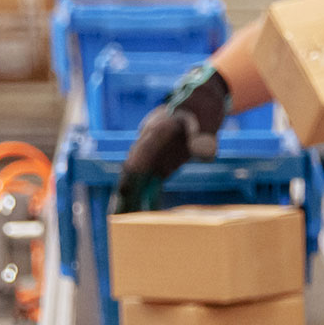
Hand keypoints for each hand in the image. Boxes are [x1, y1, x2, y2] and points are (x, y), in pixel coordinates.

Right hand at [118, 67, 229, 209]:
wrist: (200, 100)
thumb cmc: (201, 108)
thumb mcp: (206, 118)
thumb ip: (204, 136)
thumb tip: (206, 154)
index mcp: (155, 132)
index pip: (140, 155)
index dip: (132, 175)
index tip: (124, 192)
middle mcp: (148, 145)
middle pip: (133, 172)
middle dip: (125, 193)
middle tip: (117, 217)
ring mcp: (153, 154)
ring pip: (140, 180)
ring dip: (134, 200)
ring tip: (126, 223)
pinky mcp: (162, 163)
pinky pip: (152, 183)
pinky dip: (149, 198)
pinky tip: (148, 216)